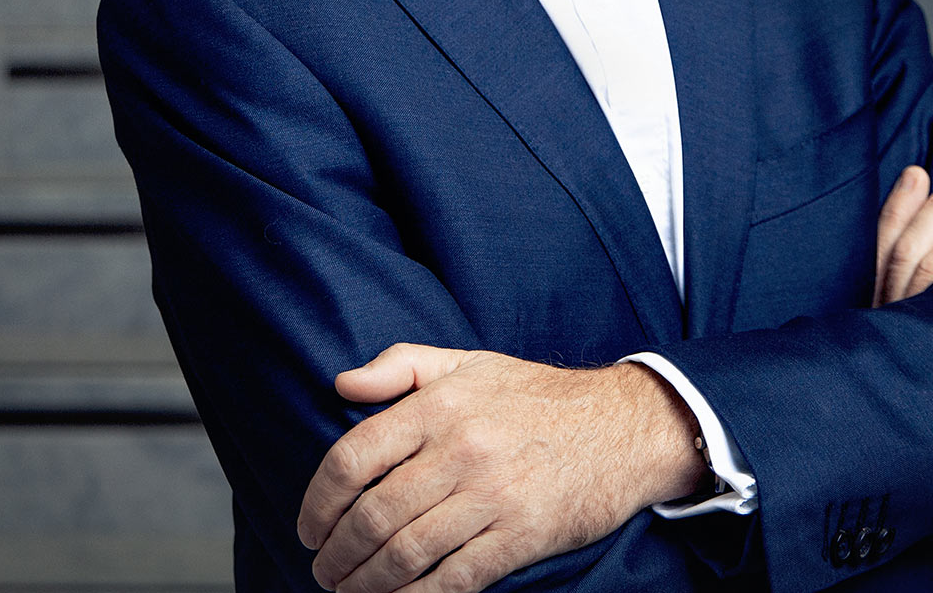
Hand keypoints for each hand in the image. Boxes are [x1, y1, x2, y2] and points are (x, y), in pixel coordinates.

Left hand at [297, 343, 707, 591]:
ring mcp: (493, 496)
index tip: (308, 527)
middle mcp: (462, 450)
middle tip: (323, 570)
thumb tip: (341, 384)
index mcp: (440, 405)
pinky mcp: (522, 536)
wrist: (624, 427)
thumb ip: (402, 365)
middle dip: (336, 554)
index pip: (353, 456)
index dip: (318, 501)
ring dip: (366, 583)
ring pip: (406, 553)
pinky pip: (454, 579)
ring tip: (349, 591)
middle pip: (373, 515)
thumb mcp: (469, 362)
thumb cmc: (537, 397)